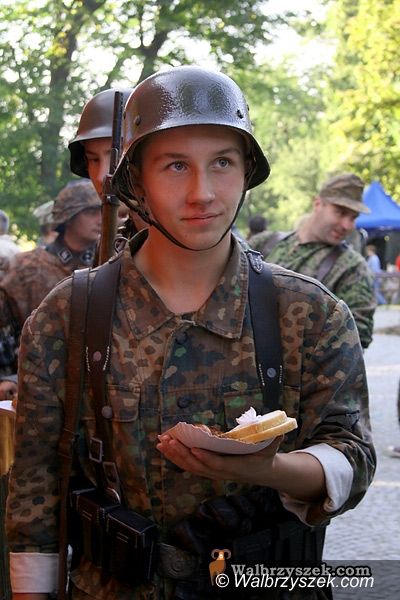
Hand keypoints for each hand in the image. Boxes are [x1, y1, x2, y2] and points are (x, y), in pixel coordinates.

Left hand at [156, 434, 282, 485]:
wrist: (262, 473)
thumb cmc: (266, 457)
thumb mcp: (272, 449)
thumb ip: (274, 440)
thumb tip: (278, 429)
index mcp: (236, 468)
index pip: (218, 464)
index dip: (205, 457)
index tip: (193, 448)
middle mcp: (221, 473)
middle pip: (198, 466)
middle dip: (182, 453)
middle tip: (169, 440)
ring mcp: (213, 473)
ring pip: (190, 466)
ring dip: (174, 455)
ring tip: (161, 442)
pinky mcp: (207, 471)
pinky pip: (189, 465)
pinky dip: (176, 457)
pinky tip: (165, 448)